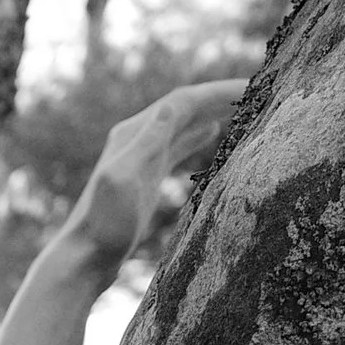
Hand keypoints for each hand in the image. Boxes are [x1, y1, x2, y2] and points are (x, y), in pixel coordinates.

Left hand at [69, 76, 249, 266]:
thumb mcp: (125, 179)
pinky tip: (213, 132)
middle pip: (185, 108)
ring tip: (244, 105)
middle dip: (219, 97)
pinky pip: (177, 146)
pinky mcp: (145, 177)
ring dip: (211, 112)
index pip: (182, 102)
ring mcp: (140, 158)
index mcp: (134, 134)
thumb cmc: (105, 225)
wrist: (85, 258)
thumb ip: (147, 144)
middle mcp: (136, 139)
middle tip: (259, 91)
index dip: (217, 92)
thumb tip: (170, 106)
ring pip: (183, 124)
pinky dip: (196, 134)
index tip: (252, 86)